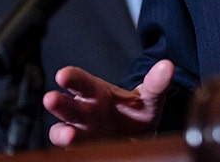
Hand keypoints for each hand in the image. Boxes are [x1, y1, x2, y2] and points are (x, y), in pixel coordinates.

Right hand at [44, 60, 173, 145]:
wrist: (138, 139)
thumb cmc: (136, 113)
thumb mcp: (149, 98)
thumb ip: (156, 84)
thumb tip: (167, 66)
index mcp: (97, 93)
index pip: (81, 82)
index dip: (71, 77)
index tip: (63, 74)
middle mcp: (84, 113)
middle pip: (67, 106)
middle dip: (59, 103)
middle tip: (51, 99)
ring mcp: (82, 134)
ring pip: (63, 132)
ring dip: (62, 133)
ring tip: (68, 135)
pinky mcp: (83, 151)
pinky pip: (72, 152)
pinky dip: (72, 152)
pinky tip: (76, 152)